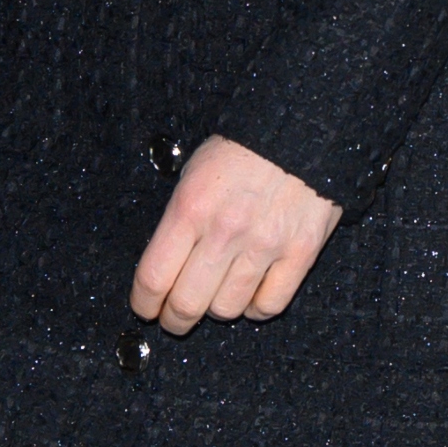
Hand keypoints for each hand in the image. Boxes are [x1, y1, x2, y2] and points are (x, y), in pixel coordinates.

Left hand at [131, 133, 341, 334]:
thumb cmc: (244, 148)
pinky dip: (256, 308)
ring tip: (217, 298)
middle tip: (175, 318)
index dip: (144, 303)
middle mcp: (225, 231)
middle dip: (175, 319)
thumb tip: (168, 265)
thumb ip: (180, 219)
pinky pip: (269, 305)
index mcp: (191, 208)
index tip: (146, 308)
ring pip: (228, 309)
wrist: (302, 127)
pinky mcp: (300, 252)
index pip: (154, 277)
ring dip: (216, 310)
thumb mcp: (194, 171)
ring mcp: (265, 245)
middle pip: (187, 304)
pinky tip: (251, 295)